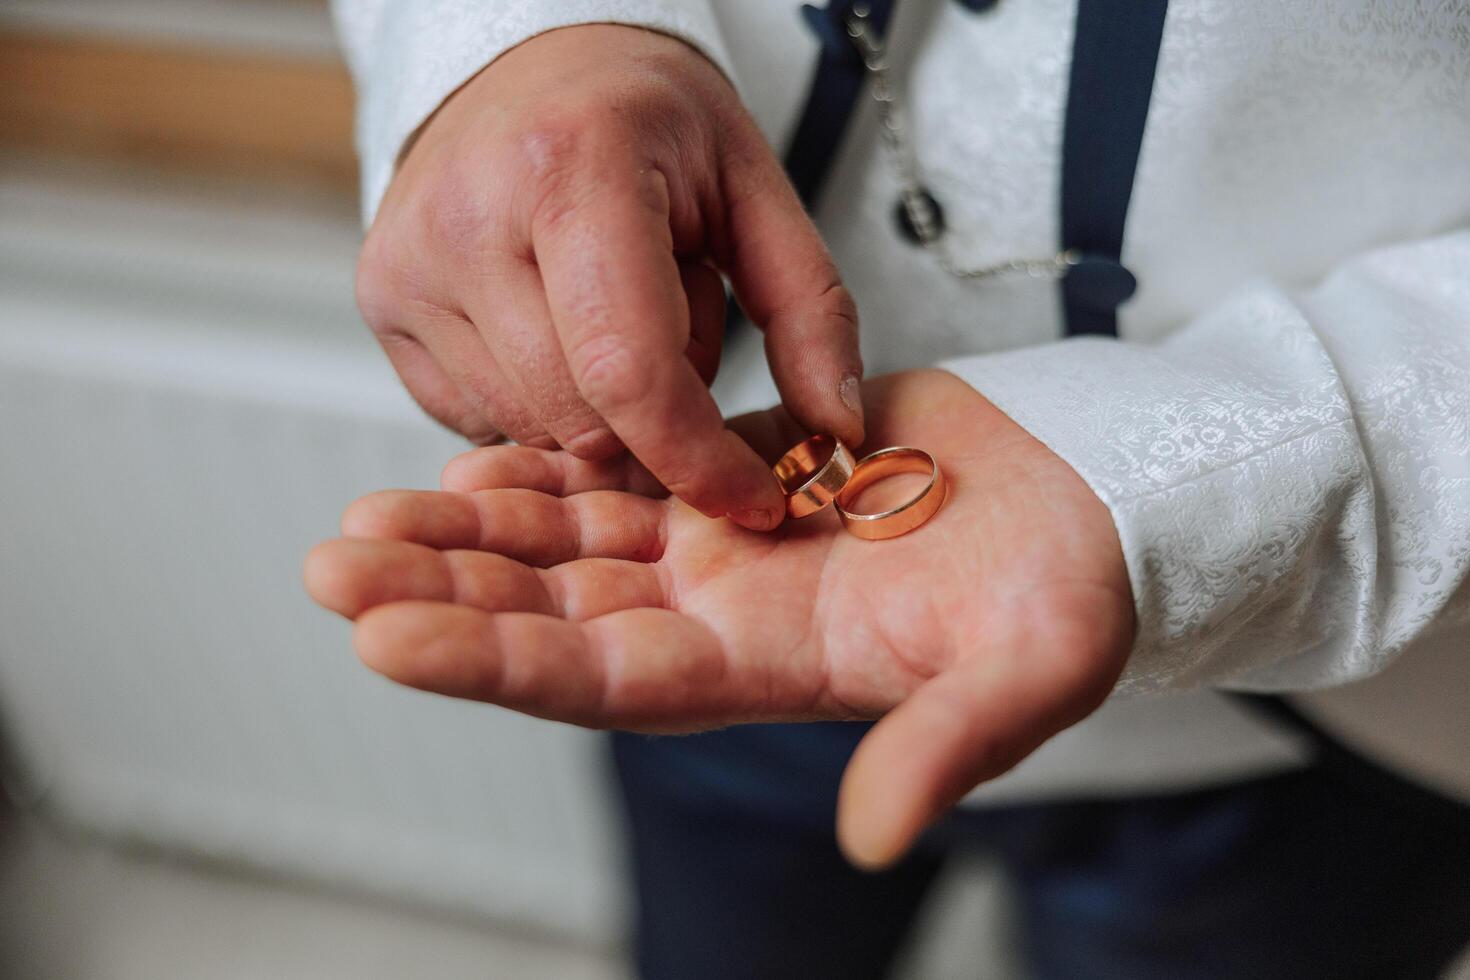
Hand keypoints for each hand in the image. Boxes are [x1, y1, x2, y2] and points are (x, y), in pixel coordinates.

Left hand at [305, 370, 1132, 866]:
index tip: (388, 639)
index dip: (498, 664)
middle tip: (334, 568)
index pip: (605, 680)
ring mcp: (721, 544)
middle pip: (554, 617)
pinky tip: (471, 457)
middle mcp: (723, 615)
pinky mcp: (734, 472)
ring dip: (468, 533)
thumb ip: (947, 745)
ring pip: (567, 546)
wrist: (1083, 498)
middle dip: (443, 597)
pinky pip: (617, 476)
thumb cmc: (1070, 588)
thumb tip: (871, 837)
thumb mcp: (1031, 669)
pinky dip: (543, 469)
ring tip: (367, 518)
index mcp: (768, 667)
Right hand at [356, 24, 863, 530]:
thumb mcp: (754, 188)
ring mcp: (409, 263)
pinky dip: (539, 401)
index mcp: (572, 167)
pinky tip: (554, 327)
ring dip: (596, 410)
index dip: (697, 459)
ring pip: (531, 431)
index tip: (752, 498)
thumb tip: (834, 433)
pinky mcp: (380, 300)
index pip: (630, 371)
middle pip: (581, 419)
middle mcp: (468, 215)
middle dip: (653, 420)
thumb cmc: (645, 121)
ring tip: (607, 312)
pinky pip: (479, 419)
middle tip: (674, 327)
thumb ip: (811, 311)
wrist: (532, 64)